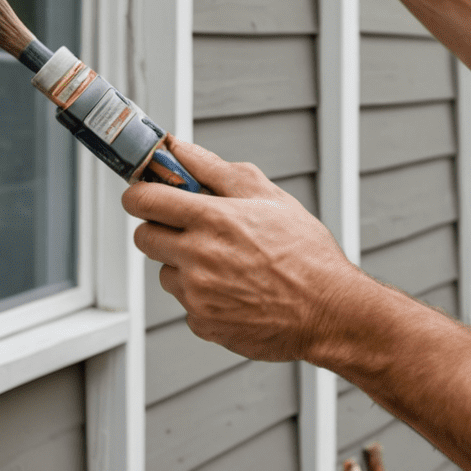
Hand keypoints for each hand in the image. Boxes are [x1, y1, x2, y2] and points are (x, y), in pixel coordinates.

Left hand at [122, 137, 362, 361]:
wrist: (330, 311)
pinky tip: (235, 291)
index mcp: (211, 218)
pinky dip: (203, 297)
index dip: (139, 194)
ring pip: (166, 272)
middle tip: (189, 228)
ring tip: (227, 264)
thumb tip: (177, 147)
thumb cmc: (305, 251)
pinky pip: (186, 303)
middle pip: (144, 237)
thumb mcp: (266, 196)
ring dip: (183, 266)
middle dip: (160, 229)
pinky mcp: (203, 323)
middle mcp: (197, 256)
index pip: (143, 200)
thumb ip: (214, 169)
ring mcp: (197, 294)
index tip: (146, 194)